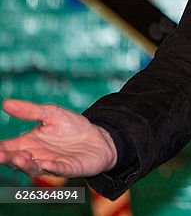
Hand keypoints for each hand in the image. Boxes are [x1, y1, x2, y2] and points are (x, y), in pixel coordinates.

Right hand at [0, 99, 117, 177]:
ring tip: (18, 158)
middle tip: (0, 154)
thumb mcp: (52, 114)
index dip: (0, 149)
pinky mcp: (69, 168)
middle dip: (8, 158)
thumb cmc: (72, 127)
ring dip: (25, 164)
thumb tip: (6, 103)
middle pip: (17, 160)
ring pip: (34, 168)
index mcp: (28, 144)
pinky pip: (59, 170)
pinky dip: (53, 168)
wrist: (98, 138)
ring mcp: (51, 164)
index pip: (8, 147)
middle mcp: (36, 157)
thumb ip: (31, 111)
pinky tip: (46, 164)